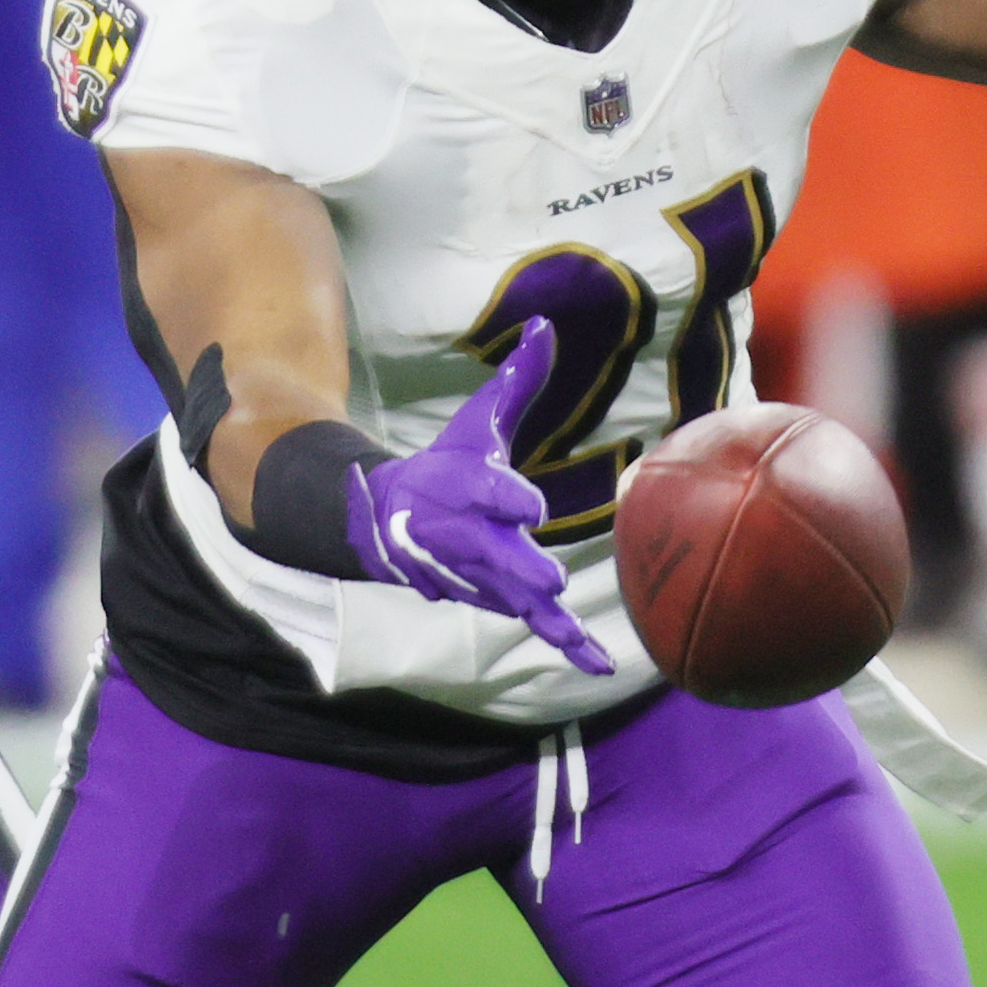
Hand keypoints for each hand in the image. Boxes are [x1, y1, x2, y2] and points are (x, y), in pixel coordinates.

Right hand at [344, 323, 614, 677]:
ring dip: (543, 619)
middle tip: (550, 582)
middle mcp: (469, 535)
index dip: (508, 499)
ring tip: (577, 641)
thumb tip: (546, 324)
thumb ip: (517, 381)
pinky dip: (563, 644)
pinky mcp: (496, 598)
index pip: (488, 492)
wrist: (390, 523)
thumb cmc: (447, 465)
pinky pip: (533, 622)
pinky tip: (597, 662)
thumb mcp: (476, 420)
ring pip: (514, 599)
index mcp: (464, 487)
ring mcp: (480, 574)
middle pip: (496, 556)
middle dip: (519, 570)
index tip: (532, 507)